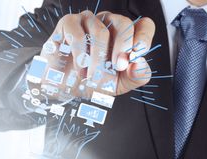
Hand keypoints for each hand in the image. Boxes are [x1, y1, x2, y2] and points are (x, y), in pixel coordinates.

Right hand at [36, 10, 154, 97]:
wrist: (62, 89)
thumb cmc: (89, 82)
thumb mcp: (118, 85)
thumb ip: (136, 76)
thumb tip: (140, 64)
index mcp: (123, 36)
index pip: (143, 25)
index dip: (143, 37)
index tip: (137, 55)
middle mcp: (107, 24)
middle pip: (124, 23)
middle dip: (123, 47)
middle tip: (117, 67)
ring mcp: (87, 21)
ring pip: (100, 30)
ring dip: (97, 58)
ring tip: (91, 74)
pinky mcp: (68, 24)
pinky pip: (77, 34)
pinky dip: (80, 55)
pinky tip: (80, 68)